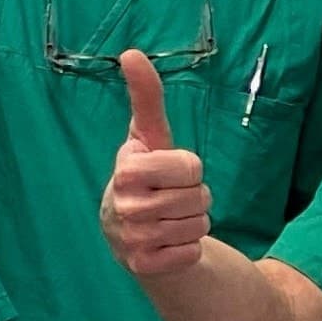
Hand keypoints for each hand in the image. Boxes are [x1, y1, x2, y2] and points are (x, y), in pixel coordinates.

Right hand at [100, 52, 210, 277]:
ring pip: (198, 226)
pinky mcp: (142, 267)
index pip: (191, 167)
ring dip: (193, 223)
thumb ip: (146, 97)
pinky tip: (168, 244)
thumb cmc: (146, 176)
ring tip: (170, 220)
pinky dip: (188, 249)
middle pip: (198, 198)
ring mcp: (131, 239)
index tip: (169, 171)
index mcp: (126, 170)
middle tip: (172, 199)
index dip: (190, 169)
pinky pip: (192, 253)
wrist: (130, 234)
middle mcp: (122, 206)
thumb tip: (131, 53)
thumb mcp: (148, 137)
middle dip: (194, 198)